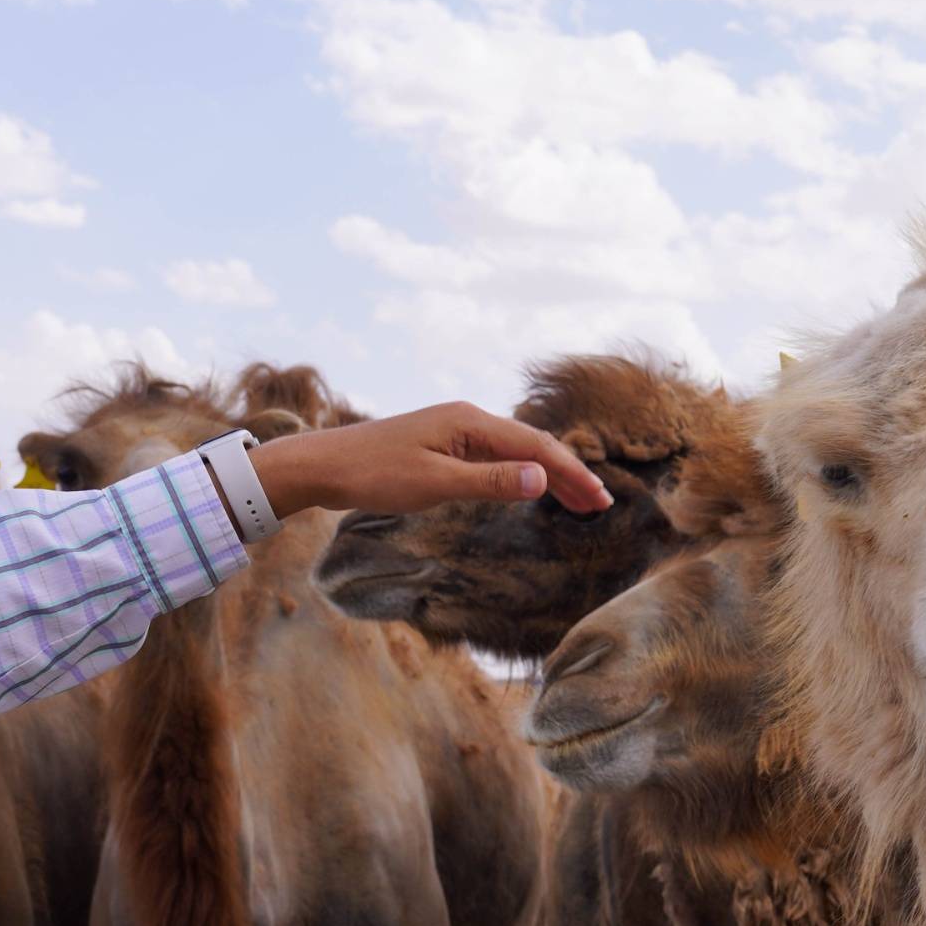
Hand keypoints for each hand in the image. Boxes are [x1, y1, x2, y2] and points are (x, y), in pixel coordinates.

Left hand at [249, 403, 615, 519]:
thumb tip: (542, 478)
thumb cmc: (374, 474)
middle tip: (599, 506)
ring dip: (548, 475)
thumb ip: (490, 481)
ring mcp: (456, 430)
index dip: (572, 474)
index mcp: (471, 422)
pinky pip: (496, 456)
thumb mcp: (435, 483)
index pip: (537, 448)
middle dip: (569, 474)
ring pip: (516, 451)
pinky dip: (522, 474)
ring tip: (576, 501)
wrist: (324, 465)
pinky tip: (530, 488)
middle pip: (533, 445)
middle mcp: (469, 419)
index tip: (601, 501)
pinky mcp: (443, 444)